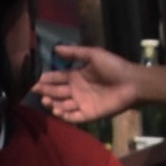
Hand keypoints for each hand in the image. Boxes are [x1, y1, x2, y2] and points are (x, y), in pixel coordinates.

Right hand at [40, 44, 160, 127]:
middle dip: (45, 91)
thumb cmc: (114, 66)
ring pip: (62, 105)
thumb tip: (56, 48)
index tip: (34, 80)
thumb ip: (74, 52)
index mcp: (76, 76)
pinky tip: (57, 110)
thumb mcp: (93, 55)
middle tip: (35, 90)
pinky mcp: (89, 114)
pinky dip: (64, 115)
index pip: (57, 78)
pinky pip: (73, 117)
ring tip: (46, 100)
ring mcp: (82, 103)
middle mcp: (77, 90)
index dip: (46, 79)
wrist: (132, 82)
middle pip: (57, 92)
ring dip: (53, 103)